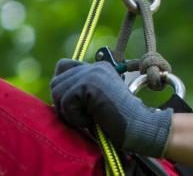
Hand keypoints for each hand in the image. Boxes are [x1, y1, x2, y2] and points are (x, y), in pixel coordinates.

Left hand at [50, 59, 172, 157]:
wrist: (137, 125)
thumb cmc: (117, 121)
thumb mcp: (97, 101)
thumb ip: (81, 91)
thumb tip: (56, 89)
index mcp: (99, 68)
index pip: (63, 66)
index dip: (63, 86)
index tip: (76, 103)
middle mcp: (96, 66)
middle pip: (56, 82)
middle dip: (64, 103)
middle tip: (85, 114)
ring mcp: (93, 73)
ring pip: (57, 92)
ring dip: (69, 112)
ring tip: (90, 117)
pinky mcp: (88, 83)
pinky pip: (65, 102)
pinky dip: (75, 117)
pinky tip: (93, 119)